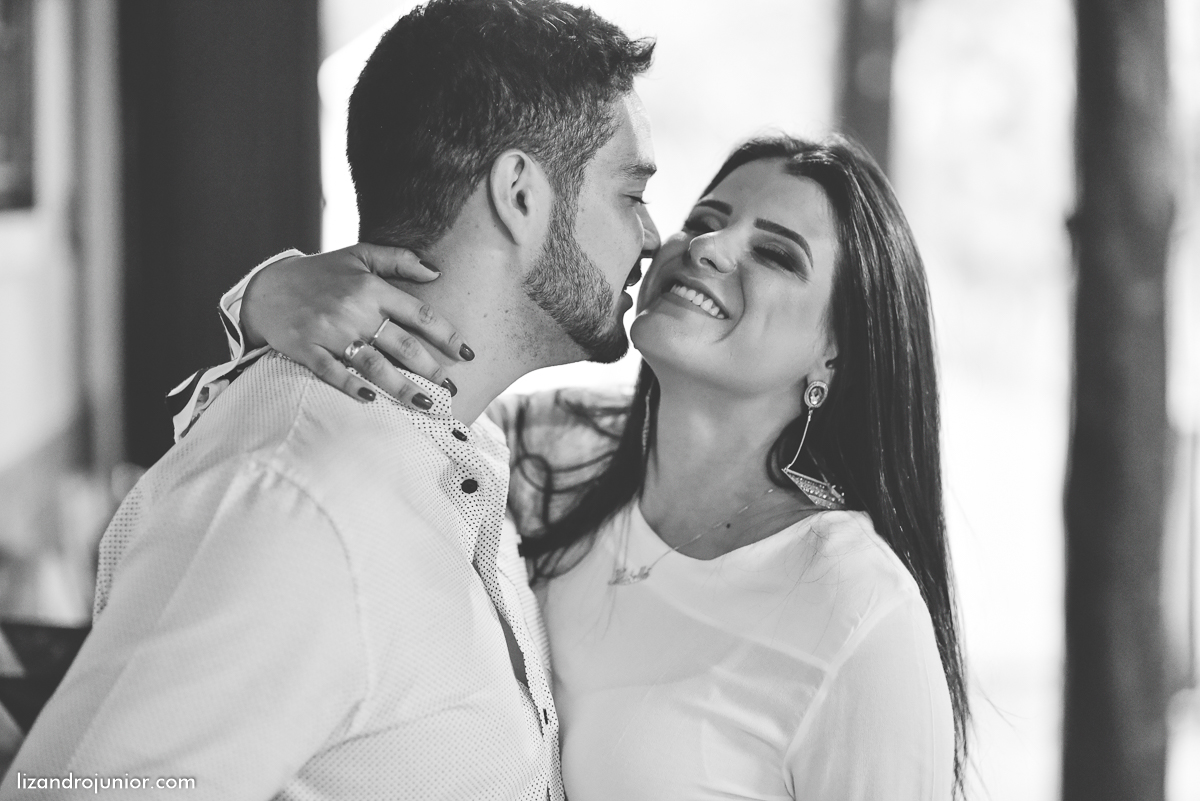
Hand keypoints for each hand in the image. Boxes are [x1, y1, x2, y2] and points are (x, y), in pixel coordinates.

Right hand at [242, 243, 472, 406]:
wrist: (266, 288)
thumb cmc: (320, 273)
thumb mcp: (358, 255)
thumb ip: (399, 259)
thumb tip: (437, 271)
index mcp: (370, 288)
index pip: (418, 313)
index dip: (447, 334)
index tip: (467, 354)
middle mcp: (353, 310)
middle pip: (402, 344)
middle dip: (431, 369)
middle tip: (451, 390)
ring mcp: (329, 331)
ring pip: (373, 364)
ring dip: (401, 387)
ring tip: (424, 404)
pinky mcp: (306, 349)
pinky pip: (332, 372)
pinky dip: (351, 387)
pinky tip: (371, 400)